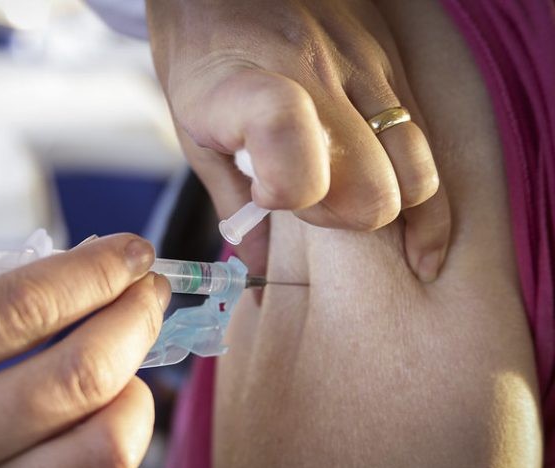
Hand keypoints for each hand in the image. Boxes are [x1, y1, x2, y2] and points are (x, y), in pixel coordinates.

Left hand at [147, 0, 450, 280]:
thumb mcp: (192, 125)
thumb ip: (228, 197)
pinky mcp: (393, 60)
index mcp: (249, 89)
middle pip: (373, 192)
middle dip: (346, 220)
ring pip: (416, 173)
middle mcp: (317, 77)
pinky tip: (418, 224)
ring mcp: (365, 66)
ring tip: (362, 210)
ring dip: (393, 208)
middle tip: (314, 205)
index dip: (290, 194)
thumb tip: (259, 264)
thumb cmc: (201, 51)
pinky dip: (424, 190)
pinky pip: (428, 140)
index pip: (295, 159)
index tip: (269, 196)